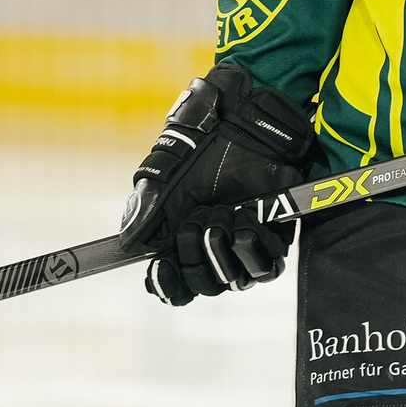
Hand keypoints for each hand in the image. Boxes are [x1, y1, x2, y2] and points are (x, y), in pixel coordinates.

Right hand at [119, 61, 314, 305]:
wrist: (242, 119)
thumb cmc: (200, 144)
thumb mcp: (162, 174)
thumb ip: (144, 209)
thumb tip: (129, 245)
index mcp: (184, 241)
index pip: (175, 287)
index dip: (168, 285)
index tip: (161, 266)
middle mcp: (216, 247)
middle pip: (205, 285)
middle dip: (197, 255)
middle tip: (198, 219)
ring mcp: (246, 240)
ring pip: (236, 280)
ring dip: (224, 252)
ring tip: (223, 214)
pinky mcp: (276, 231)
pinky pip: (270, 263)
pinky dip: (254, 246)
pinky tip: (246, 218)